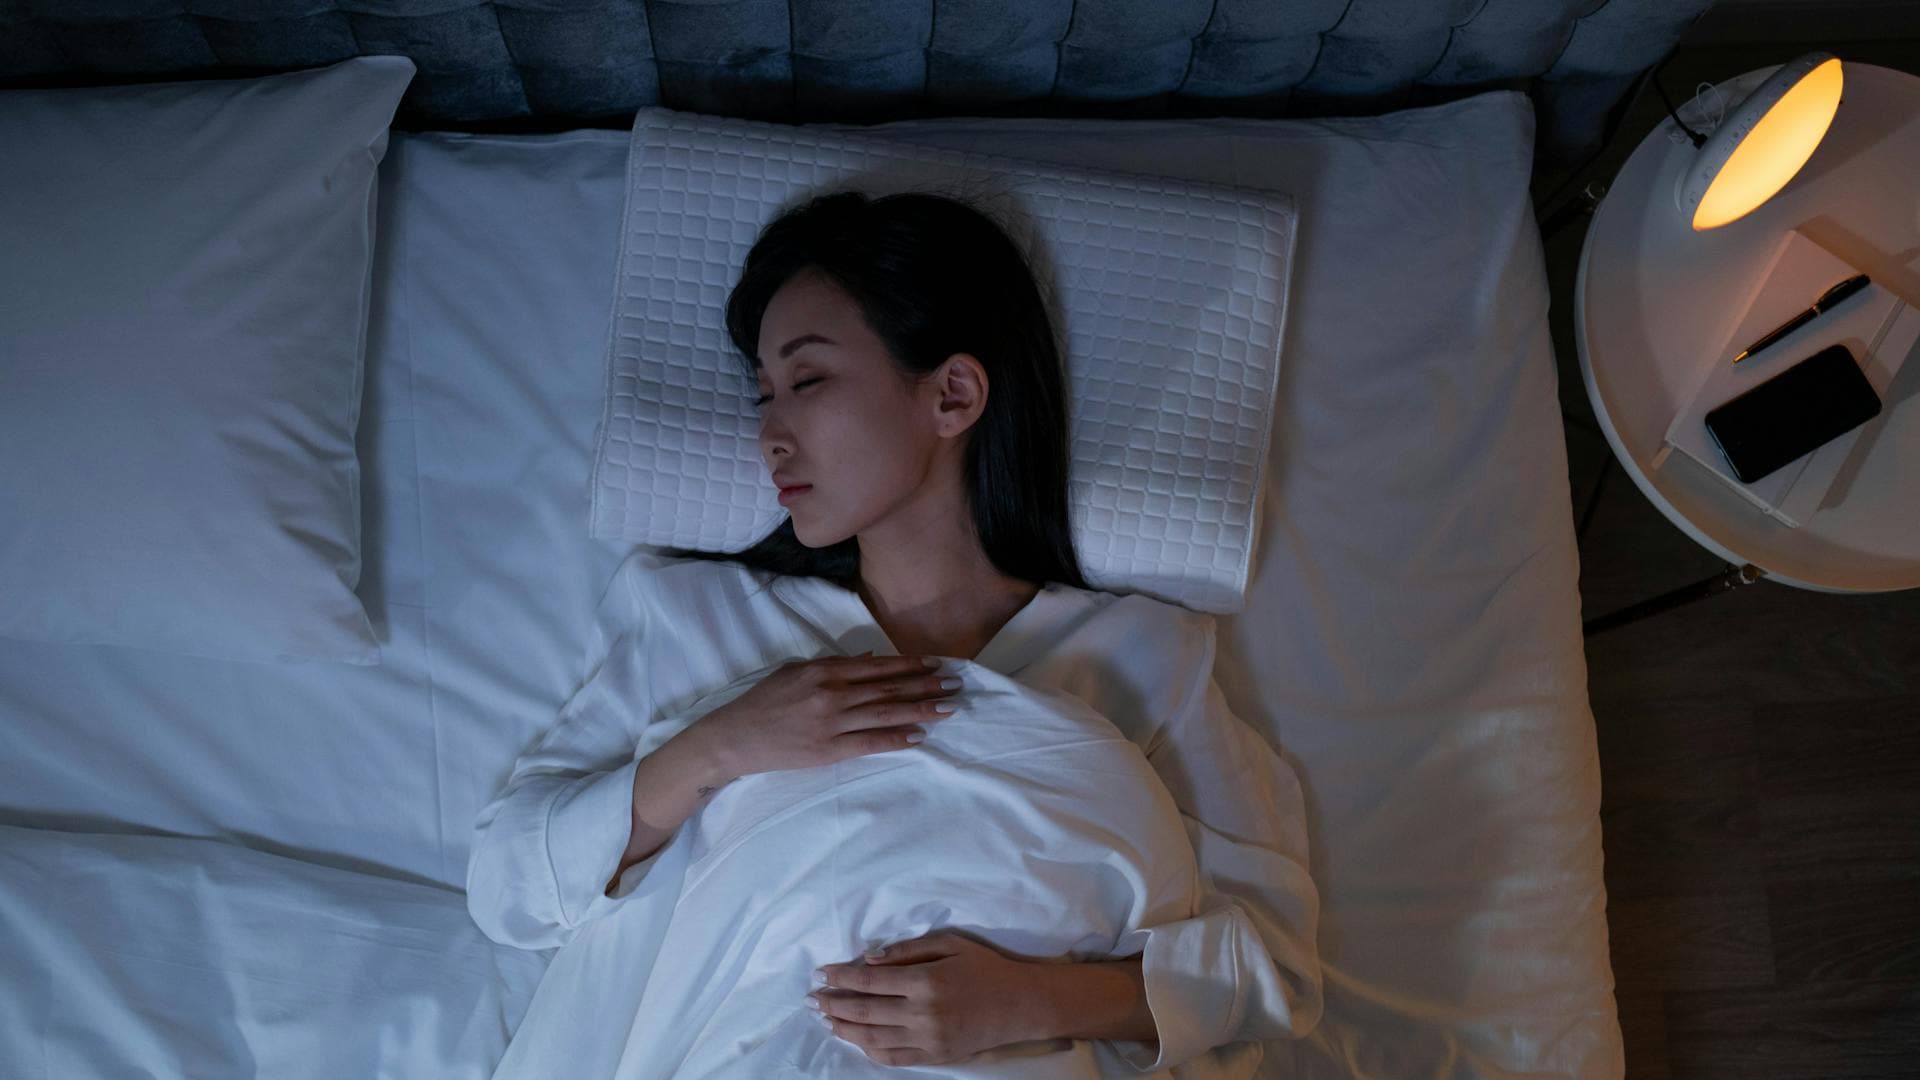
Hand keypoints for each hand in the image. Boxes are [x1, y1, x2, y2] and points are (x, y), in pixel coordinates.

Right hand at [692, 652, 960, 780]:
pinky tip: (919, 736)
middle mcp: (832, 693)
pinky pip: (870, 743)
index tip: (935, 664)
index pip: (877, 667)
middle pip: (888, 689)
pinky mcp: (828, 750)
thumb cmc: (764, 702)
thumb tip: (870, 660)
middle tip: (956, 684)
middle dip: (926, 686)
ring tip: (948, 708)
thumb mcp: (795, 671)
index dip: (909, 666)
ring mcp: (831, 723)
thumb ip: (833, 664)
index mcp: (824, 670)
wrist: (735, 738)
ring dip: (921, 710)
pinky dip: (896, 739)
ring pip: (885, 714)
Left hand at [810, 931, 1041, 1066]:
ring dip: (844, 1029)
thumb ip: (908, 950)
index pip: (870, 980)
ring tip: (826, 1020)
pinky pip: (893, 1058)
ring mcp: (927, 1040)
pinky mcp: (935, 1057)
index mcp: (925, 981)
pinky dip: (869, 1050)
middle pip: (864, 1011)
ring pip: (872, 1038)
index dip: (841, 977)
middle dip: (833, 1004)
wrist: (1020, 1005)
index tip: (821, 973)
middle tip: (812, 1000)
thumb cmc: (985, 968)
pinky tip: (856, 1040)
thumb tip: (869, 958)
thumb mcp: (950, 944)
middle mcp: (922, 1013)